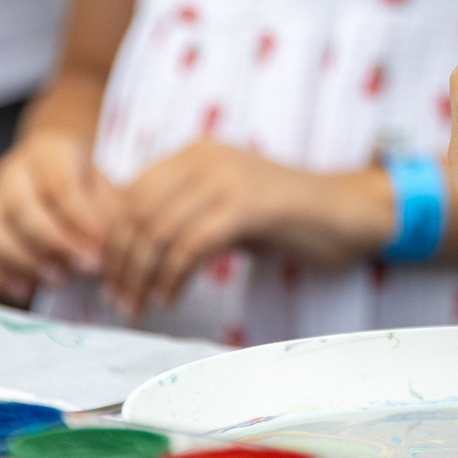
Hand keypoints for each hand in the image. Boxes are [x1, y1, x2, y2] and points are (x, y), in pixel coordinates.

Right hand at [0, 128, 113, 304]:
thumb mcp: (106, 188)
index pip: (60, 186)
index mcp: (49, 156)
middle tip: (81, 270)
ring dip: (24, 262)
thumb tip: (109, 251)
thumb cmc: (86, 186)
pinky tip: (23, 290)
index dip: (80, 222)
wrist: (53, 169)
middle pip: (21, 208)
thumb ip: (108, 214)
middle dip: (53, 245)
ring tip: (58, 280)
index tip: (100, 252)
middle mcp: (11, 174)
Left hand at [98, 141, 388, 315]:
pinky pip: (191, 244)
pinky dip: (173, 276)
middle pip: (138, 212)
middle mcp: (207, 157)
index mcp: (195, 153)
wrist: (347, 211)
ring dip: (142, 276)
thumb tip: (130, 252)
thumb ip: (184, 215)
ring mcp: (229, 178)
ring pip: (159, 229)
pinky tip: (172, 296)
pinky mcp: (250, 204)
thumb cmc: (285, 217)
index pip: (130, 194)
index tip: (110, 279)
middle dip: (121, 263)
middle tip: (120, 300)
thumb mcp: (225, 206)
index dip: (112, 240)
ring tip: (141, 304)